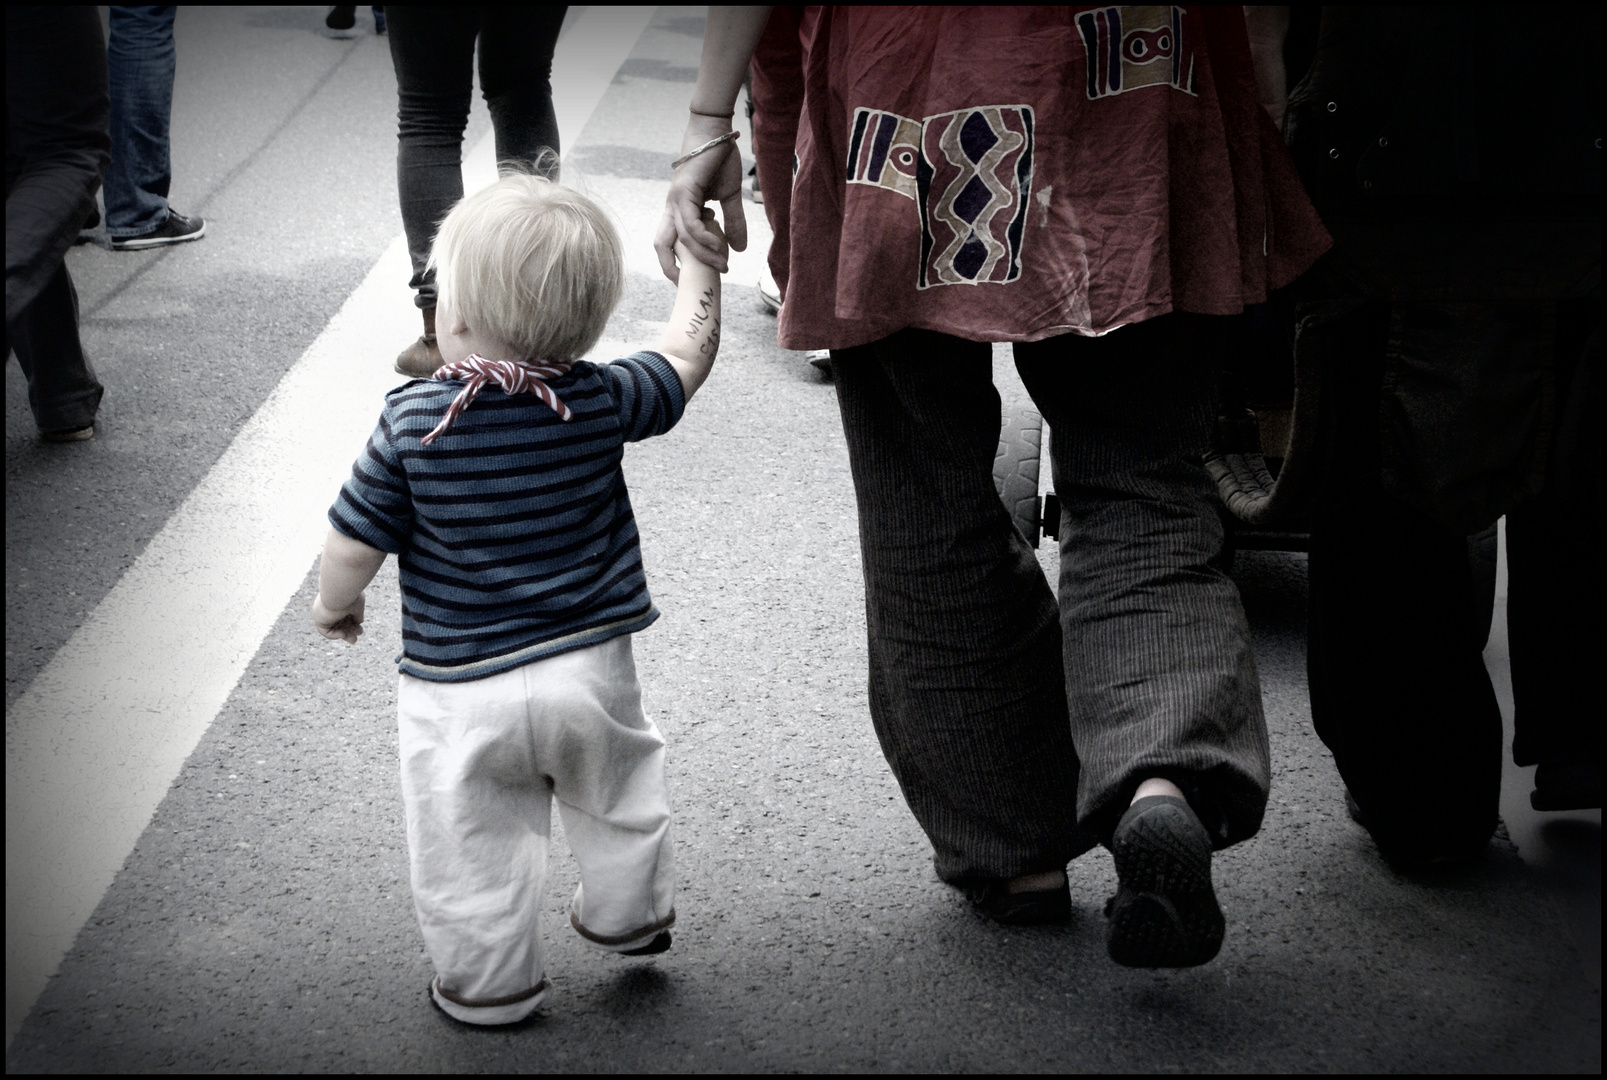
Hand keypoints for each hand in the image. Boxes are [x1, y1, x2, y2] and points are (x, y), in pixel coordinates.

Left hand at [312, 592, 364, 643]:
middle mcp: (329, 604)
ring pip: (333, 626)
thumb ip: (358, 613)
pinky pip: (325, 631)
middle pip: (339, 620)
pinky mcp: (319, 618)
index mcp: (338, 598)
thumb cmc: (351, 594)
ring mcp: (323, 612)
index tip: (361, 624)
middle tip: (358, 634)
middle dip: (350, 629)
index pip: (345, 612)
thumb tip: (360, 621)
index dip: (353, 620)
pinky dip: (334, 634)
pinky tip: (343, 634)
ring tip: (353, 640)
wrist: (340, 589)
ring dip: (344, 634)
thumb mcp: (358, 604)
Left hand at [654, 115, 748, 281]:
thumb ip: (733, 222)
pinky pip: (690, 224)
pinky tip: (718, 247)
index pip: (669, 242)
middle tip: (691, 285)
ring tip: (723, 265)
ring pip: (683, 238)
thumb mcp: (729, 196)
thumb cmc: (719, 159)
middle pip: (660, 245)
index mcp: (679, 209)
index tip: (692, 278)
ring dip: (702, 256)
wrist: (717, 132)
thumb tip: (740, 249)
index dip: (675, 262)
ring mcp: (675, 200)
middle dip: (670, 268)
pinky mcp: (683, 192)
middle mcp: (672, 207)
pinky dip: (703, 239)